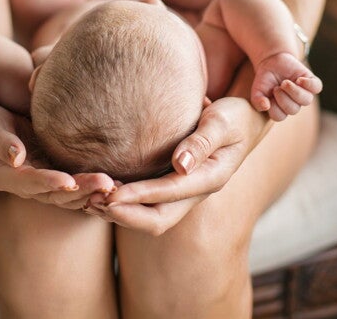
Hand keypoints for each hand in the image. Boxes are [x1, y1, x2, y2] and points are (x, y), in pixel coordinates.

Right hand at [0, 104, 115, 207]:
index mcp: (5, 177)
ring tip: (117, 187)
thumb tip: (16, 157)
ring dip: (94, 192)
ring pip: (72, 195)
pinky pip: (81, 186)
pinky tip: (121, 184)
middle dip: (82, 191)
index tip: (68, 182)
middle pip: (57, 195)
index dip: (48, 183)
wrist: (0, 115)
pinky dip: (98, 187)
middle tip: (107, 185)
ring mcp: (47, 181)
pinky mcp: (61, 172)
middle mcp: (28, 185)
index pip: (29, 184)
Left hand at [85, 97, 265, 234]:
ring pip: (151, 216)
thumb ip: (203, 141)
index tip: (112, 193)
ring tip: (90, 202)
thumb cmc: (235, 116)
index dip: (140, 195)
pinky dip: (125, 203)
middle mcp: (197, 191)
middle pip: (159, 219)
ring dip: (121, 213)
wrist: (246, 121)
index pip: (170, 193)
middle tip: (93, 203)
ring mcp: (185, 191)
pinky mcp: (175, 185)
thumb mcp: (223, 121)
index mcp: (210, 178)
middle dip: (125, 214)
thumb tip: (181, 165)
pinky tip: (102, 192)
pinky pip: (149, 204)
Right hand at [251, 52, 321, 120]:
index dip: (274, 106)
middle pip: (293, 110)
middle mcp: (294, 103)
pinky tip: (299, 79)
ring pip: (306, 100)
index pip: (279, 116)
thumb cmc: (265, 80)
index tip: (269, 94)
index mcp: (281, 108)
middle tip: (277, 87)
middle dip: (283, 98)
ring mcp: (303, 93)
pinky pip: (316, 87)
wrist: (273, 62)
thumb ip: (257, 100)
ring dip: (295, 92)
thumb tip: (265, 107)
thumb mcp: (257, 89)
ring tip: (285, 83)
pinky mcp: (311, 81)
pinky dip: (308, 84)